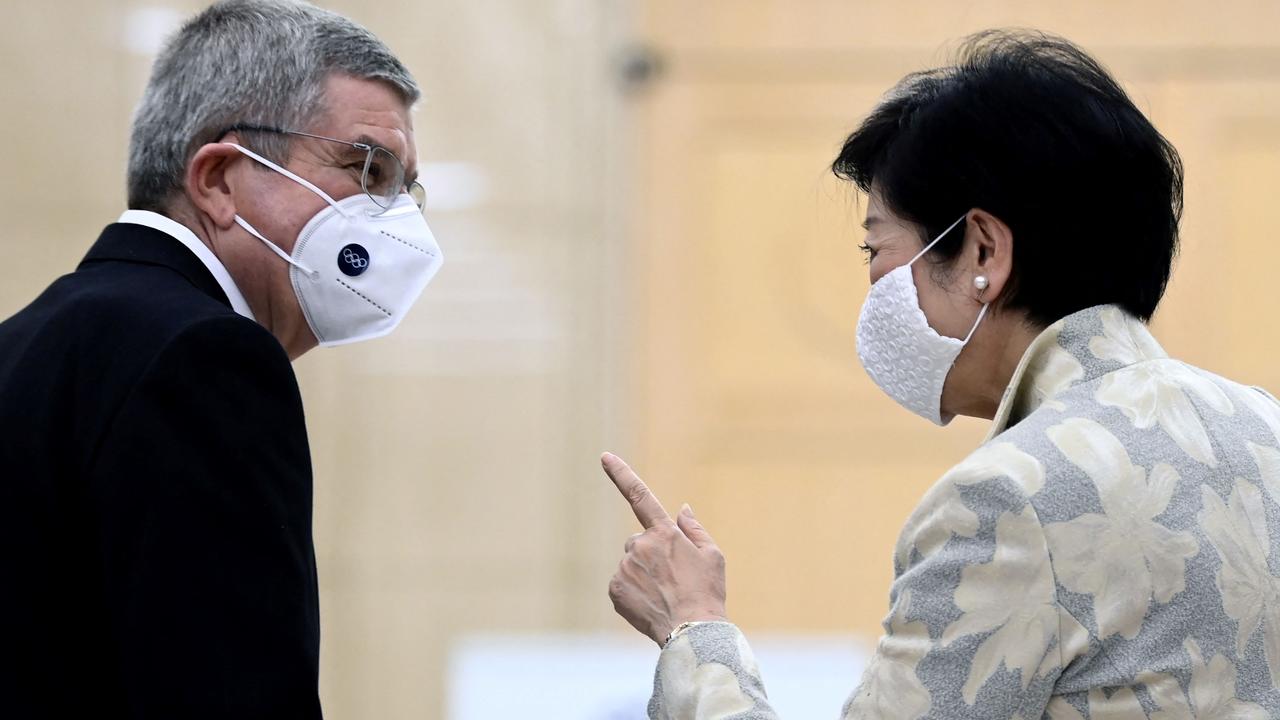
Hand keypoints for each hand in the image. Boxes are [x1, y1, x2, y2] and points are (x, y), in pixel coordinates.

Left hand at [602, 452, 727, 645]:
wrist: (692, 631)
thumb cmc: (707, 593)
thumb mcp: (712, 555)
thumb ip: (693, 528)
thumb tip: (682, 507)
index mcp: (664, 532)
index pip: (640, 496)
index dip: (621, 474)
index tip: (604, 456)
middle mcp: (640, 545)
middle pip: (639, 542)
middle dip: (651, 554)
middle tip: (673, 579)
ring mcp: (625, 567)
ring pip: (630, 564)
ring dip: (642, 574)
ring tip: (664, 595)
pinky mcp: (614, 588)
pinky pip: (621, 584)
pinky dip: (632, 592)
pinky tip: (650, 604)